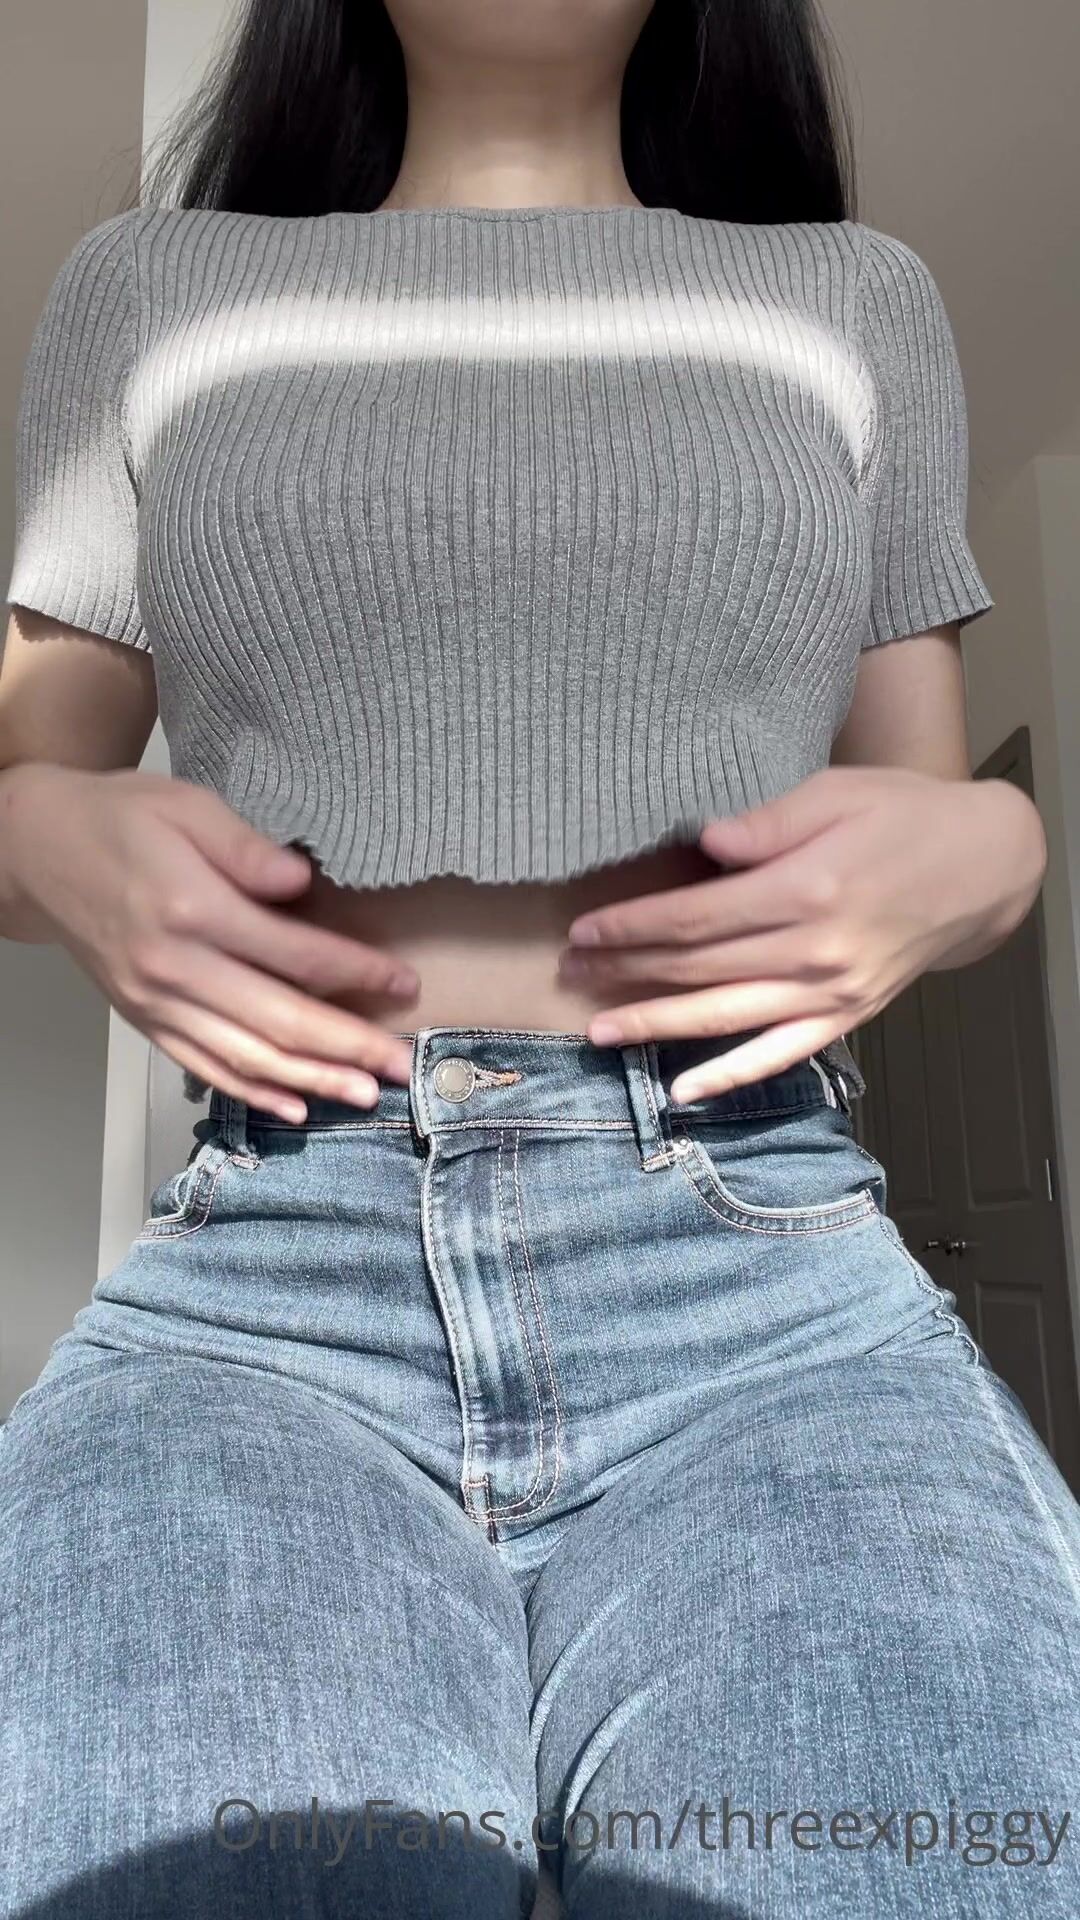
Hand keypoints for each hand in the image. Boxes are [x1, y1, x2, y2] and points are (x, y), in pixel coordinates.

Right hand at [10, 764, 419, 1120]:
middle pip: (279, 1020)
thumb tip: (302, 883)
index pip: (294, 954)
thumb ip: (247, 848)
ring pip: (247, 1057)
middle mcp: (174, 967)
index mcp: (192, 909)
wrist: (35, 850)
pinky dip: (252, 1091)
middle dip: (350, 1046)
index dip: (356, 972)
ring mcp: (156, 1001)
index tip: (403, 982)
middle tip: (403, 1064)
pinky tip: (295, 1106)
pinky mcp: (144, 1019)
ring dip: (312, 1080)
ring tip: (367, 1094)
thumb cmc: (118, 819)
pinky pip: (204, 1066)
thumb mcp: (186, 806)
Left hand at [557, 766, 1046, 1103]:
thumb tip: (703, 844)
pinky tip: (684, 1089)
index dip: (634, 926)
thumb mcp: (836, 794)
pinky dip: (732, 1076)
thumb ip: (766, 823)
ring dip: (657, 1024)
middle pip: (699, 968)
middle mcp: (814, 951)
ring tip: (598, 1030)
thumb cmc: (904, 817)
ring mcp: (831, 992)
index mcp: (805, 889)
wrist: (983, 865)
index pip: (696, 917)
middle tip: (570, 972)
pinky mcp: (848, 1015)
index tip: (585, 929)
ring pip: (726, 1017)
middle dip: (627, 971)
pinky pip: (781, 1054)